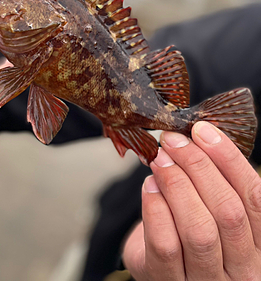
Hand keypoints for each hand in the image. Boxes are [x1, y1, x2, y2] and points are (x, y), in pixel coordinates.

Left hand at [123, 122, 260, 279]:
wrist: (160, 269)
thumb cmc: (190, 230)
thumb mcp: (212, 208)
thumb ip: (213, 179)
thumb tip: (195, 134)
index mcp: (259, 244)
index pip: (254, 197)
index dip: (229, 159)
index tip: (202, 130)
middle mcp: (242, 269)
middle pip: (228, 210)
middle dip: (197, 166)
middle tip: (172, 141)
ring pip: (199, 229)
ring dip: (176, 183)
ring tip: (159, 159)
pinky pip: (166, 244)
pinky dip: (155, 207)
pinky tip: (149, 186)